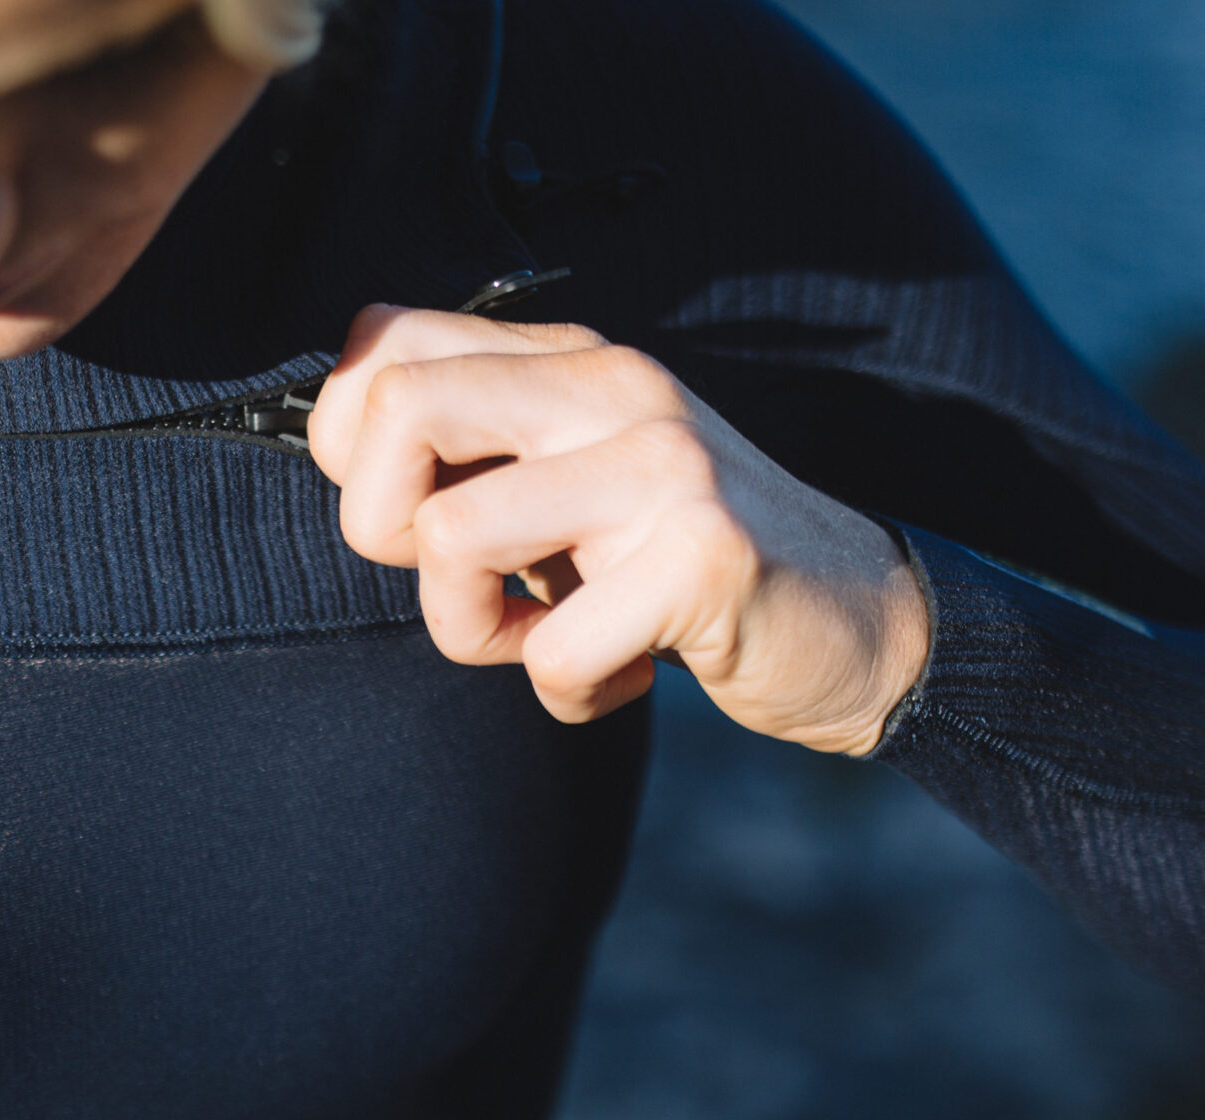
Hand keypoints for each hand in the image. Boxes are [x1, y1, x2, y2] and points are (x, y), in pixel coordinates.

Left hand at [306, 305, 929, 755]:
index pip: (385, 341)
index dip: (348, 446)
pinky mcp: (704, 557)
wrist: (864, 622)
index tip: (404, 515)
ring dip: (474, 632)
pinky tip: (628, 672)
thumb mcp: (576, 483)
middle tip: (459, 583)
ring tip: (550, 638)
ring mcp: (663, 465)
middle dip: (379, 528)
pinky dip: (570, 692)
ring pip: (450, 539)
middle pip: (397, 410)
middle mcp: (614, 389)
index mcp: (570, 361)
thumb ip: (481, 453)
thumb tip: (340, 457)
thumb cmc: (680, 567)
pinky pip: (554, 650)